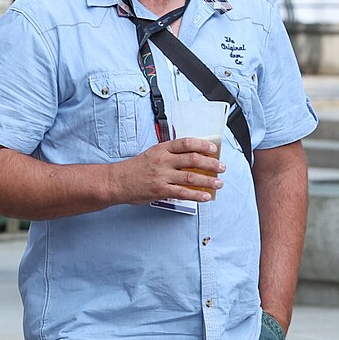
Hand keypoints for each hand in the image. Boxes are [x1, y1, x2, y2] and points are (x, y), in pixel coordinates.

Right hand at [107, 138, 224, 205]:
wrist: (117, 182)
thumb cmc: (134, 169)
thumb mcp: (151, 155)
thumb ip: (169, 155)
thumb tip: (190, 159)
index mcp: (161, 149)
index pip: (186, 143)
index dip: (203, 145)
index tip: (213, 148)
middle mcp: (163, 161)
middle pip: (193, 159)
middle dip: (211, 163)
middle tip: (221, 167)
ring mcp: (162, 176)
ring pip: (191, 176)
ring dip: (208, 180)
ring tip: (218, 183)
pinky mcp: (160, 190)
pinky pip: (183, 192)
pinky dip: (196, 195)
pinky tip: (205, 196)